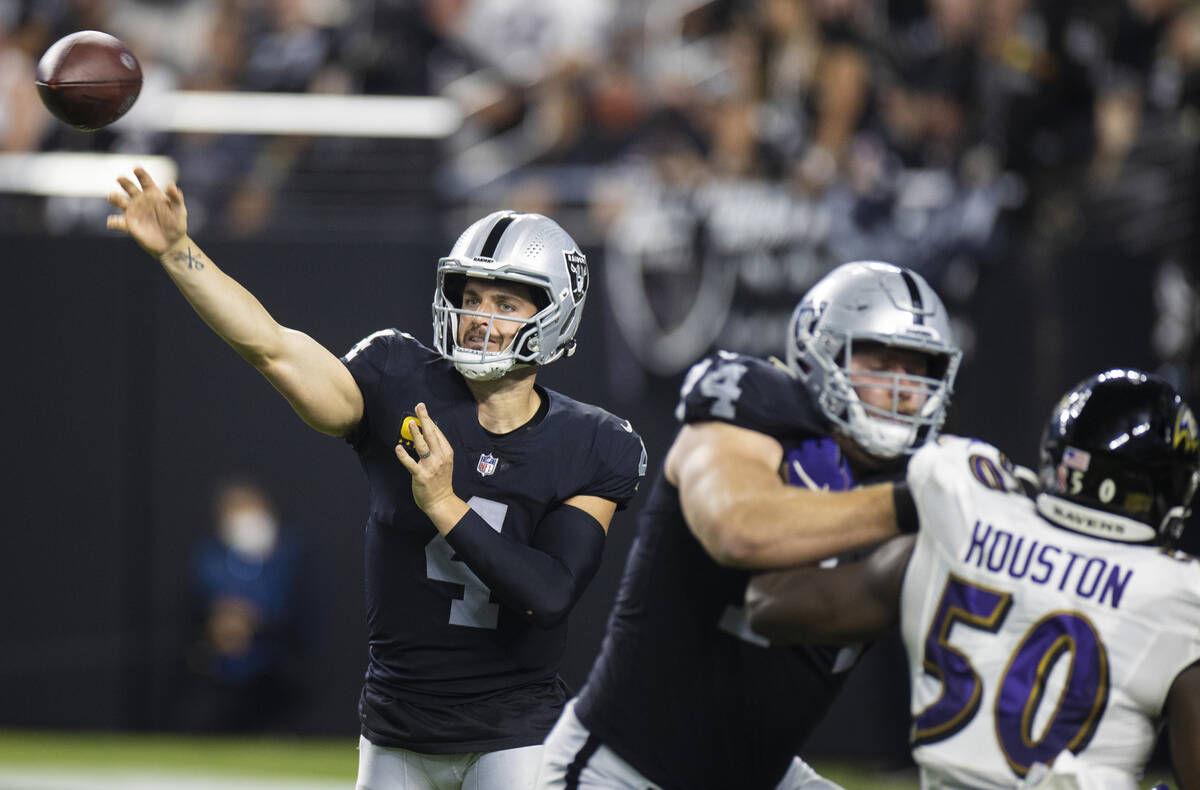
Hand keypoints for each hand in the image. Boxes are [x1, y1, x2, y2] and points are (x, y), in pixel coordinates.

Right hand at [106, 166, 187, 255]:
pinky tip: (112, 222)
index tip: (136, 168)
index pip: (145, 181)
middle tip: (120, 178)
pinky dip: (114, 221)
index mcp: (153, 194)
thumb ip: (176, 198)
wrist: (171, 244)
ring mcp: (134, 212)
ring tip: (112, 196)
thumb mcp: (179, 211)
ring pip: (120, 201)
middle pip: (130, 188)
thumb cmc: (177, 225)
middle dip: (125, 182)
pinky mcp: (129, 225)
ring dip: (115, 198)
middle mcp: (141, 201)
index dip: (141, 174)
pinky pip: (119, 222)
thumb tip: (171, 184)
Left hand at [394, 403, 464, 527]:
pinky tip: (398, 448)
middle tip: (419, 407)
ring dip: (416, 433)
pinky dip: (404, 455)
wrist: (441, 501)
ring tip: (410, 422)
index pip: (437, 433)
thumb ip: (438, 448)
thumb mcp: (445, 462)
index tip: (423, 410)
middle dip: (425, 419)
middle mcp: (440, 458)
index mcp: (446, 453)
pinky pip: (411, 464)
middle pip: (432, 435)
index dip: (429, 420)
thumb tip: (429, 431)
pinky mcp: (421, 476)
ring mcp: (431, 467)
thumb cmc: (441, 480)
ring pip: (422, 447)